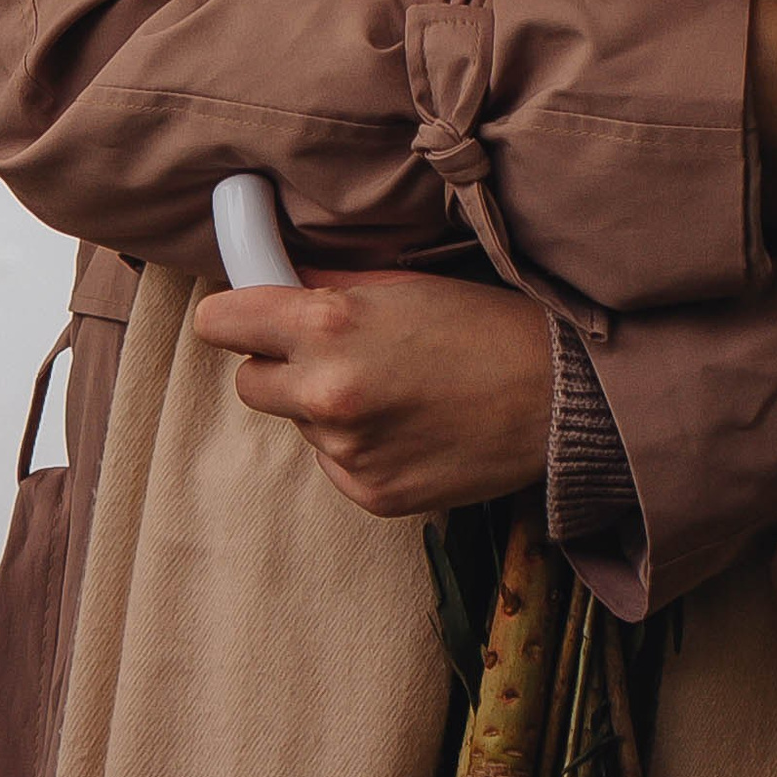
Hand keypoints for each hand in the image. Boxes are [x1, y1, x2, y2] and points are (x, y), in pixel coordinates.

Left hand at [190, 268, 551, 516]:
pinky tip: (408, 426)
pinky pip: (335, 463)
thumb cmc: (482, 324)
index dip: (233, 316)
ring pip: (299, 424)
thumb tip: (277, 281)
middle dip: (278, 366)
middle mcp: (326, 394)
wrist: (555, 397)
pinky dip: (358, 446)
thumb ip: (328, 285)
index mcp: (328, 326)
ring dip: (326, 408)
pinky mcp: (371, 495)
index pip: (221, 323)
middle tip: (332, 352)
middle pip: (250, 382)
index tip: (243, 316)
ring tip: (393, 388)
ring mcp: (347, 453)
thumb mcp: (400, 283)